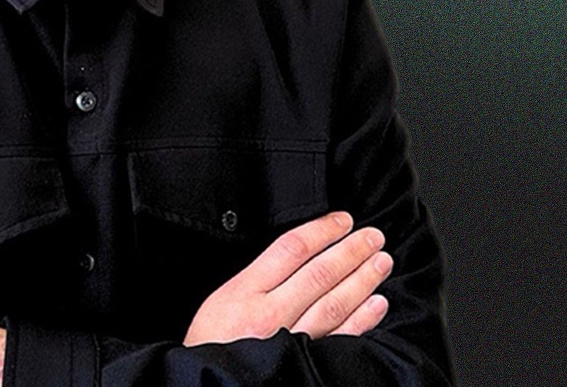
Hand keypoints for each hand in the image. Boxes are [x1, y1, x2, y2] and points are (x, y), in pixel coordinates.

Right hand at [184, 211, 392, 345]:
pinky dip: (362, 320)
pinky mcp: (306, 363)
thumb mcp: (222, 297)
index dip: (322, 230)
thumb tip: (298, 252)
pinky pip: (341, 338)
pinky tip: (376, 304)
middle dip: (351, 251)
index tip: (342, 220)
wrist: (209, 379)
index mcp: (246, 291)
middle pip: (319, 273)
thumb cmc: (213, 340)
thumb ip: (257, 276)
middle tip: (373, 236)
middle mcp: (271, 314)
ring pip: (335, 304)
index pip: (292, 248)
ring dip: (363, 280)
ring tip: (381, 261)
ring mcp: (291, 341)